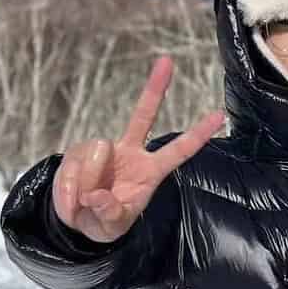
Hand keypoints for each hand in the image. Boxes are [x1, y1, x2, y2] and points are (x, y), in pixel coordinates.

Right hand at [52, 55, 224, 242]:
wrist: (76, 221)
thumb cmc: (104, 222)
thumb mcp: (111, 228)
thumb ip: (109, 214)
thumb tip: (97, 196)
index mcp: (150, 172)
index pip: (178, 151)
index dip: (197, 135)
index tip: (219, 115)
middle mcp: (131, 153)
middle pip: (143, 116)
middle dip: (155, 89)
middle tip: (168, 60)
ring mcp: (105, 149)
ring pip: (97, 150)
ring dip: (86, 180)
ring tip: (82, 204)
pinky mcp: (79, 151)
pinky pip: (73, 164)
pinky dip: (68, 187)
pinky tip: (71, 202)